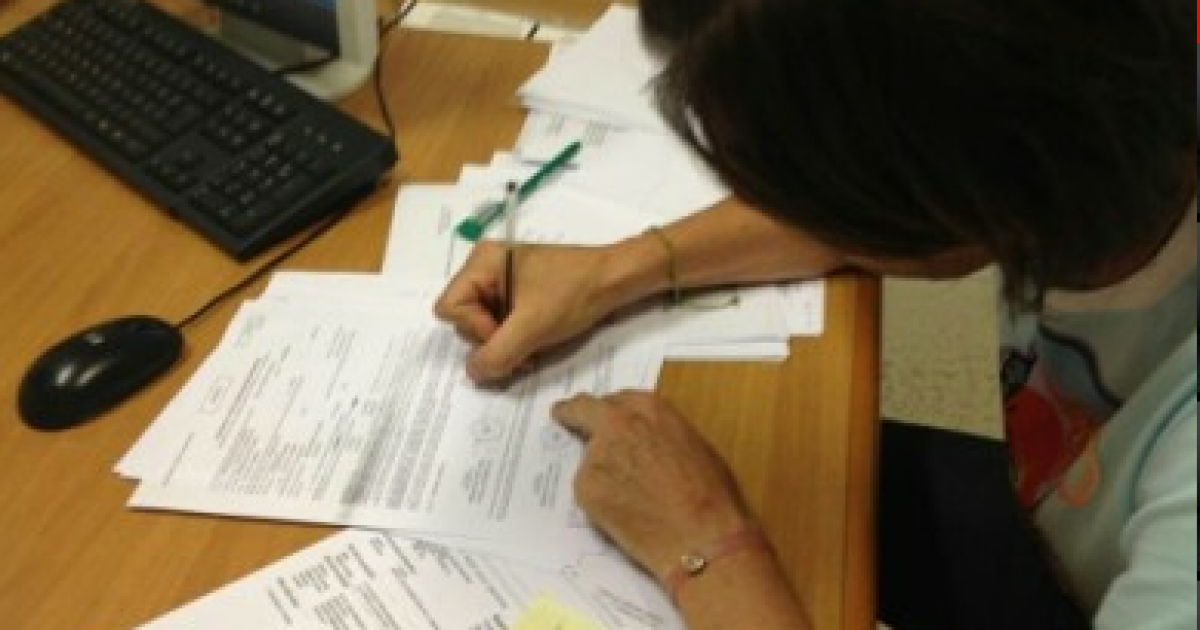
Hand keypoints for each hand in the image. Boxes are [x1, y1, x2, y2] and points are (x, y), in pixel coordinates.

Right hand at [434, 241, 644, 380]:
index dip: (475, 329)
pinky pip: (501, 324)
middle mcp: (486, 267)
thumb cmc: (574, 293)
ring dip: (506, 343)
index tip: (510, 333)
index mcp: (482, 261)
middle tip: (524, 344)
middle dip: (492, 339)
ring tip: (534, 345)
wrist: (616, 280)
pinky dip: (516, 339)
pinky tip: (536, 341)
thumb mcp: (533, 327)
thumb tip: (473, 373)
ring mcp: (502, 281)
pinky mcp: (518, 295)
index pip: (450, 308)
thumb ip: (497, 354)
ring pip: (483, 326)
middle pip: (464, 319)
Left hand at [552, 391, 756, 582]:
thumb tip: (646, 442)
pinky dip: (599, 500)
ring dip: (601, 472)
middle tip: (567, 419)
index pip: (613, 400)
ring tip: (634, 501)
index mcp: (649, 409)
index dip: (607, 410)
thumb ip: (659, 434)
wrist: (699, 537)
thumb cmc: (709, 496)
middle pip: (583, 410)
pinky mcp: (585, 487)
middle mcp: (617, 424)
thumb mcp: (693, 446)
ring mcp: (597, 455)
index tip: (596, 413)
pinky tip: (627, 515)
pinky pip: (588, 490)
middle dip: (574, 414)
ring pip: (589, 458)